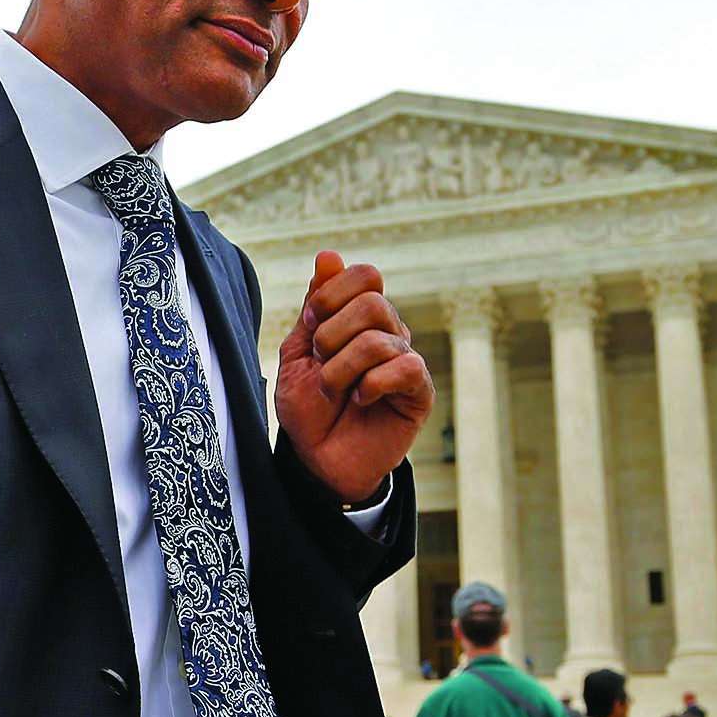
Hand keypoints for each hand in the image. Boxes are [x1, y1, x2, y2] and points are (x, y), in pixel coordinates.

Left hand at [275, 251, 433, 503]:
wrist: (316, 461)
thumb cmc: (308, 409)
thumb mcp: (298, 353)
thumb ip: (315, 307)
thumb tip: (329, 255)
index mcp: (360, 318)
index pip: (365, 275)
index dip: (332, 295)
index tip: (311, 325)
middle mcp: (389, 333)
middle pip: (373, 302)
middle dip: (332, 335)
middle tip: (322, 363)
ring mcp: (405, 361)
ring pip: (380, 339)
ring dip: (341, 369)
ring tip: (334, 391)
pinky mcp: (418, 393)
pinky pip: (406, 368)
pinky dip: (372, 384)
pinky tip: (360, 400)